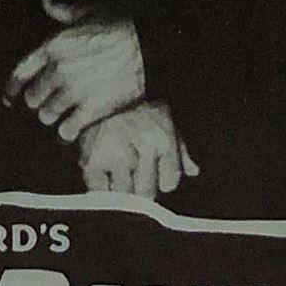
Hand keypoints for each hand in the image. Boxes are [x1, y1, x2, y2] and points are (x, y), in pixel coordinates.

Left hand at [4, 0, 144, 143]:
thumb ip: (64, 10)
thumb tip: (46, 3)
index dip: (12, 88)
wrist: (151, 46)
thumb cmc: (122, 25)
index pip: (21, 72)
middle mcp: (59, 69)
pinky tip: (72, 130)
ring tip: (61, 116)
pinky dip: (67, 132)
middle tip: (48, 103)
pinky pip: (68, 130)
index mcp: (54, 45)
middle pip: (34, 96)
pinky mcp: (92, 109)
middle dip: (40, 101)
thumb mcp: (90, 11)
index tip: (9, 99)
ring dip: (53, 116)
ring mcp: (75, 91)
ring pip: (48, 114)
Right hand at [76, 102, 199, 198]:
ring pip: (124, 195)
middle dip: (142, 188)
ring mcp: (116, 154)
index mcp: (162, 137)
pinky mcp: (91, 161)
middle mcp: (141, 146)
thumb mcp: (165, 122)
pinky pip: (100, 192)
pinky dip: (101, 190)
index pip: (169, 182)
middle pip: (147, 193)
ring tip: (118, 173)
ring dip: (122, 191)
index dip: (162, 180)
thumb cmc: (138, 110)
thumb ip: (181, 151)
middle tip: (133, 172)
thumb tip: (193, 171)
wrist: (103, 90)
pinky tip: (103, 177)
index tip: (155, 168)